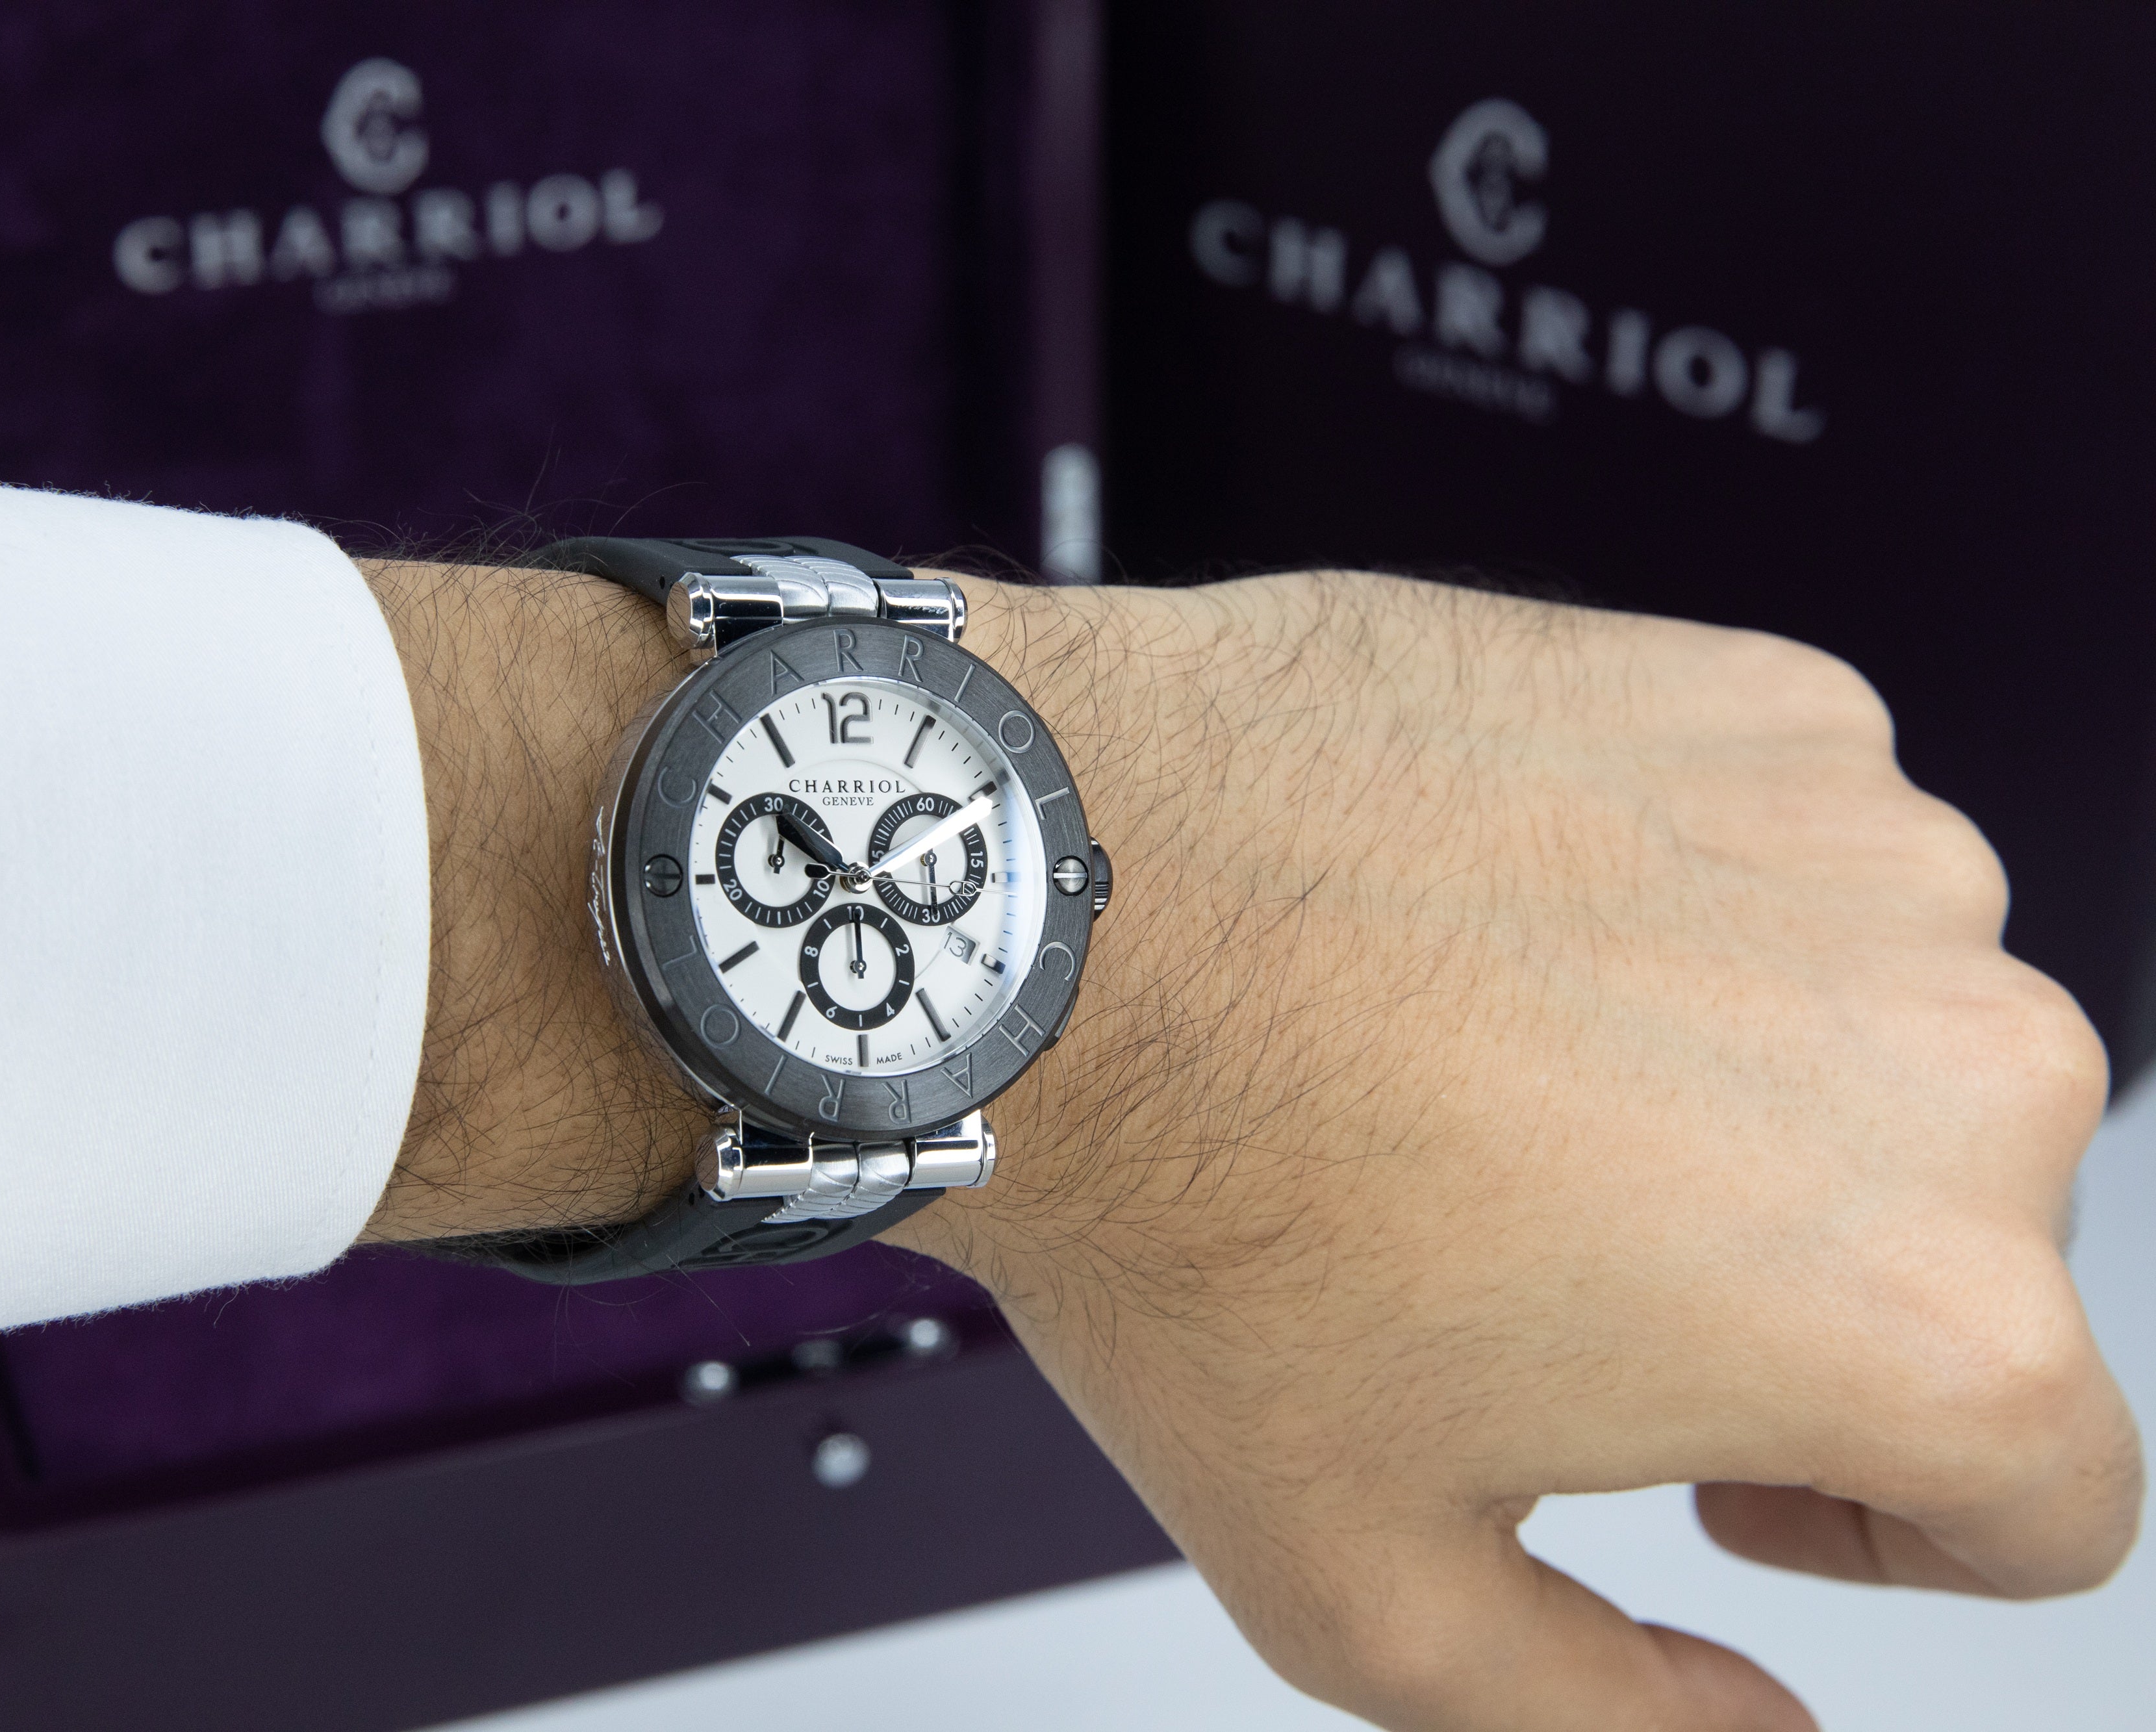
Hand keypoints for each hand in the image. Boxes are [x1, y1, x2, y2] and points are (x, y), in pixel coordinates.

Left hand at [364, 559, 2138, 1731]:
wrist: (1038, 914)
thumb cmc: (1185, 1209)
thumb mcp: (1378, 1588)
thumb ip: (1611, 1714)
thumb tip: (1739, 1728)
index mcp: (1921, 1314)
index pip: (2049, 1494)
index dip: (1885, 1521)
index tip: (1739, 1465)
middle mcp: (1954, 1061)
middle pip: (1955, 1242)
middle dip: (1786, 1285)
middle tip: (1546, 1263)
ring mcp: (1864, 849)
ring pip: (1868, 1029)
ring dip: (1734, 1076)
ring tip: (1489, 1084)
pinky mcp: (1759, 701)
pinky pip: (1782, 852)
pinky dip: (1677, 903)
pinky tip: (1489, 935)